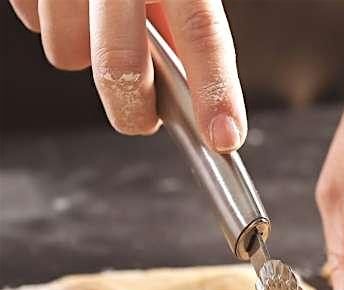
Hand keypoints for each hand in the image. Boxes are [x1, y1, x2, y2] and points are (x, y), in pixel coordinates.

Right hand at [10, 0, 245, 151]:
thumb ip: (184, 10)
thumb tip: (191, 75)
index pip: (201, 32)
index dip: (214, 91)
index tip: (224, 135)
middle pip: (121, 67)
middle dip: (135, 110)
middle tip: (145, 120)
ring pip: (66, 53)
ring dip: (87, 55)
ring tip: (100, 25)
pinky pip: (32, 23)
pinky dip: (54, 23)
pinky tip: (72, 0)